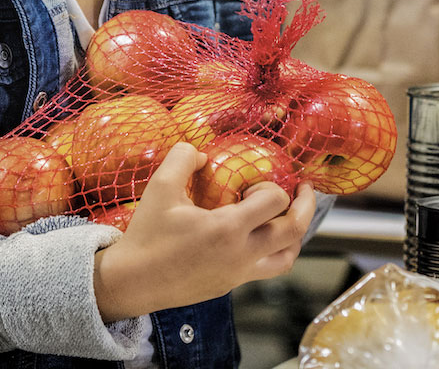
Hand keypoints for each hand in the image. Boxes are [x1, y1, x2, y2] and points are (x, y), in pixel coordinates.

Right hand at [92, 142, 315, 320]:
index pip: (276, 202)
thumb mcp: (160, 187)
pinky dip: (273, 250)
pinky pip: (265, 269)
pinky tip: (257, 235)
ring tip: (289, 216)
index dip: (273, 186)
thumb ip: (182, 158)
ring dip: (295, 235)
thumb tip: (202, 152)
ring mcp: (239, 274)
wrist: (132, 282)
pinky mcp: (231, 286)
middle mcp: (241, 254)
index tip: (256, 183)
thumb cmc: (146, 235)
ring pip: (287, 258)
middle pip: (294, 231)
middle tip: (304, 189)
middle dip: (306, 206)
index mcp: (228, 229)